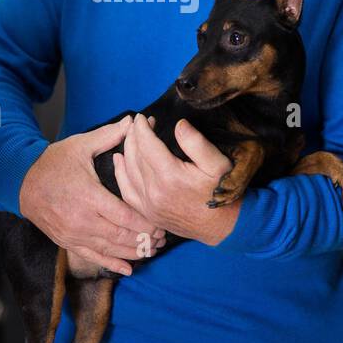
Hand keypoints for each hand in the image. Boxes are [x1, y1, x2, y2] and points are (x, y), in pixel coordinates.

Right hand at [19, 116, 165, 275]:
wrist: (22, 182)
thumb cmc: (53, 162)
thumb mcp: (80, 146)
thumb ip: (109, 136)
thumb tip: (134, 122)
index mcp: (89, 195)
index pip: (124, 215)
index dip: (145, 223)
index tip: (161, 224)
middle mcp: (82, 219)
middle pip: (120, 236)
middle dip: (144, 240)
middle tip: (163, 239)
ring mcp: (73, 234)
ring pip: (109, 249)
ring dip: (133, 253)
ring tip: (152, 251)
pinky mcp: (67, 242)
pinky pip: (93, 257)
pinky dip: (112, 264)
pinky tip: (128, 269)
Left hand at [114, 115, 238, 246]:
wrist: (222, 226)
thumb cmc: (222, 191)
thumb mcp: (218, 163)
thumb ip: (196, 142)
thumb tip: (178, 125)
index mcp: (170, 177)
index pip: (147, 145)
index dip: (142, 128)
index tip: (142, 117)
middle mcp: (154, 192)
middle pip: (134, 156)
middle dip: (134, 135)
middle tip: (140, 123)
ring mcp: (148, 205)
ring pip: (127, 171)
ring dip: (127, 150)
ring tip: (132, 137)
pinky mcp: (147, 213)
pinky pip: (126, 191)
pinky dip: (120, 173)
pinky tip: (120, 161)